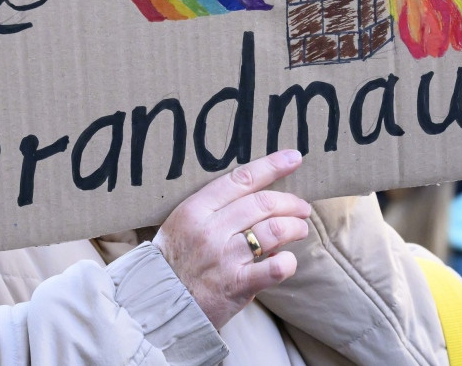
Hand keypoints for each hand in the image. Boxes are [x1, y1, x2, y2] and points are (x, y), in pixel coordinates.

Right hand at [152, 149, 310, 329]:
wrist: (160, 303)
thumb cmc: (176, 260)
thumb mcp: (184, 223)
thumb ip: (216, 208)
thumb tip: (259, 198)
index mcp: (196, 209)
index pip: (241, 179)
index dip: (272, 166)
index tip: (294, 158)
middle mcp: (211, 230)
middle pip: (263, 203)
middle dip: (290, 202)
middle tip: (302, 207)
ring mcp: (224, 258)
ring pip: (274, 230)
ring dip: (295, 227)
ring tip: (300, 229)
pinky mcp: (236, 286)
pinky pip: (274, 268)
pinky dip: (288, 262)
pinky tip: (287, 260)